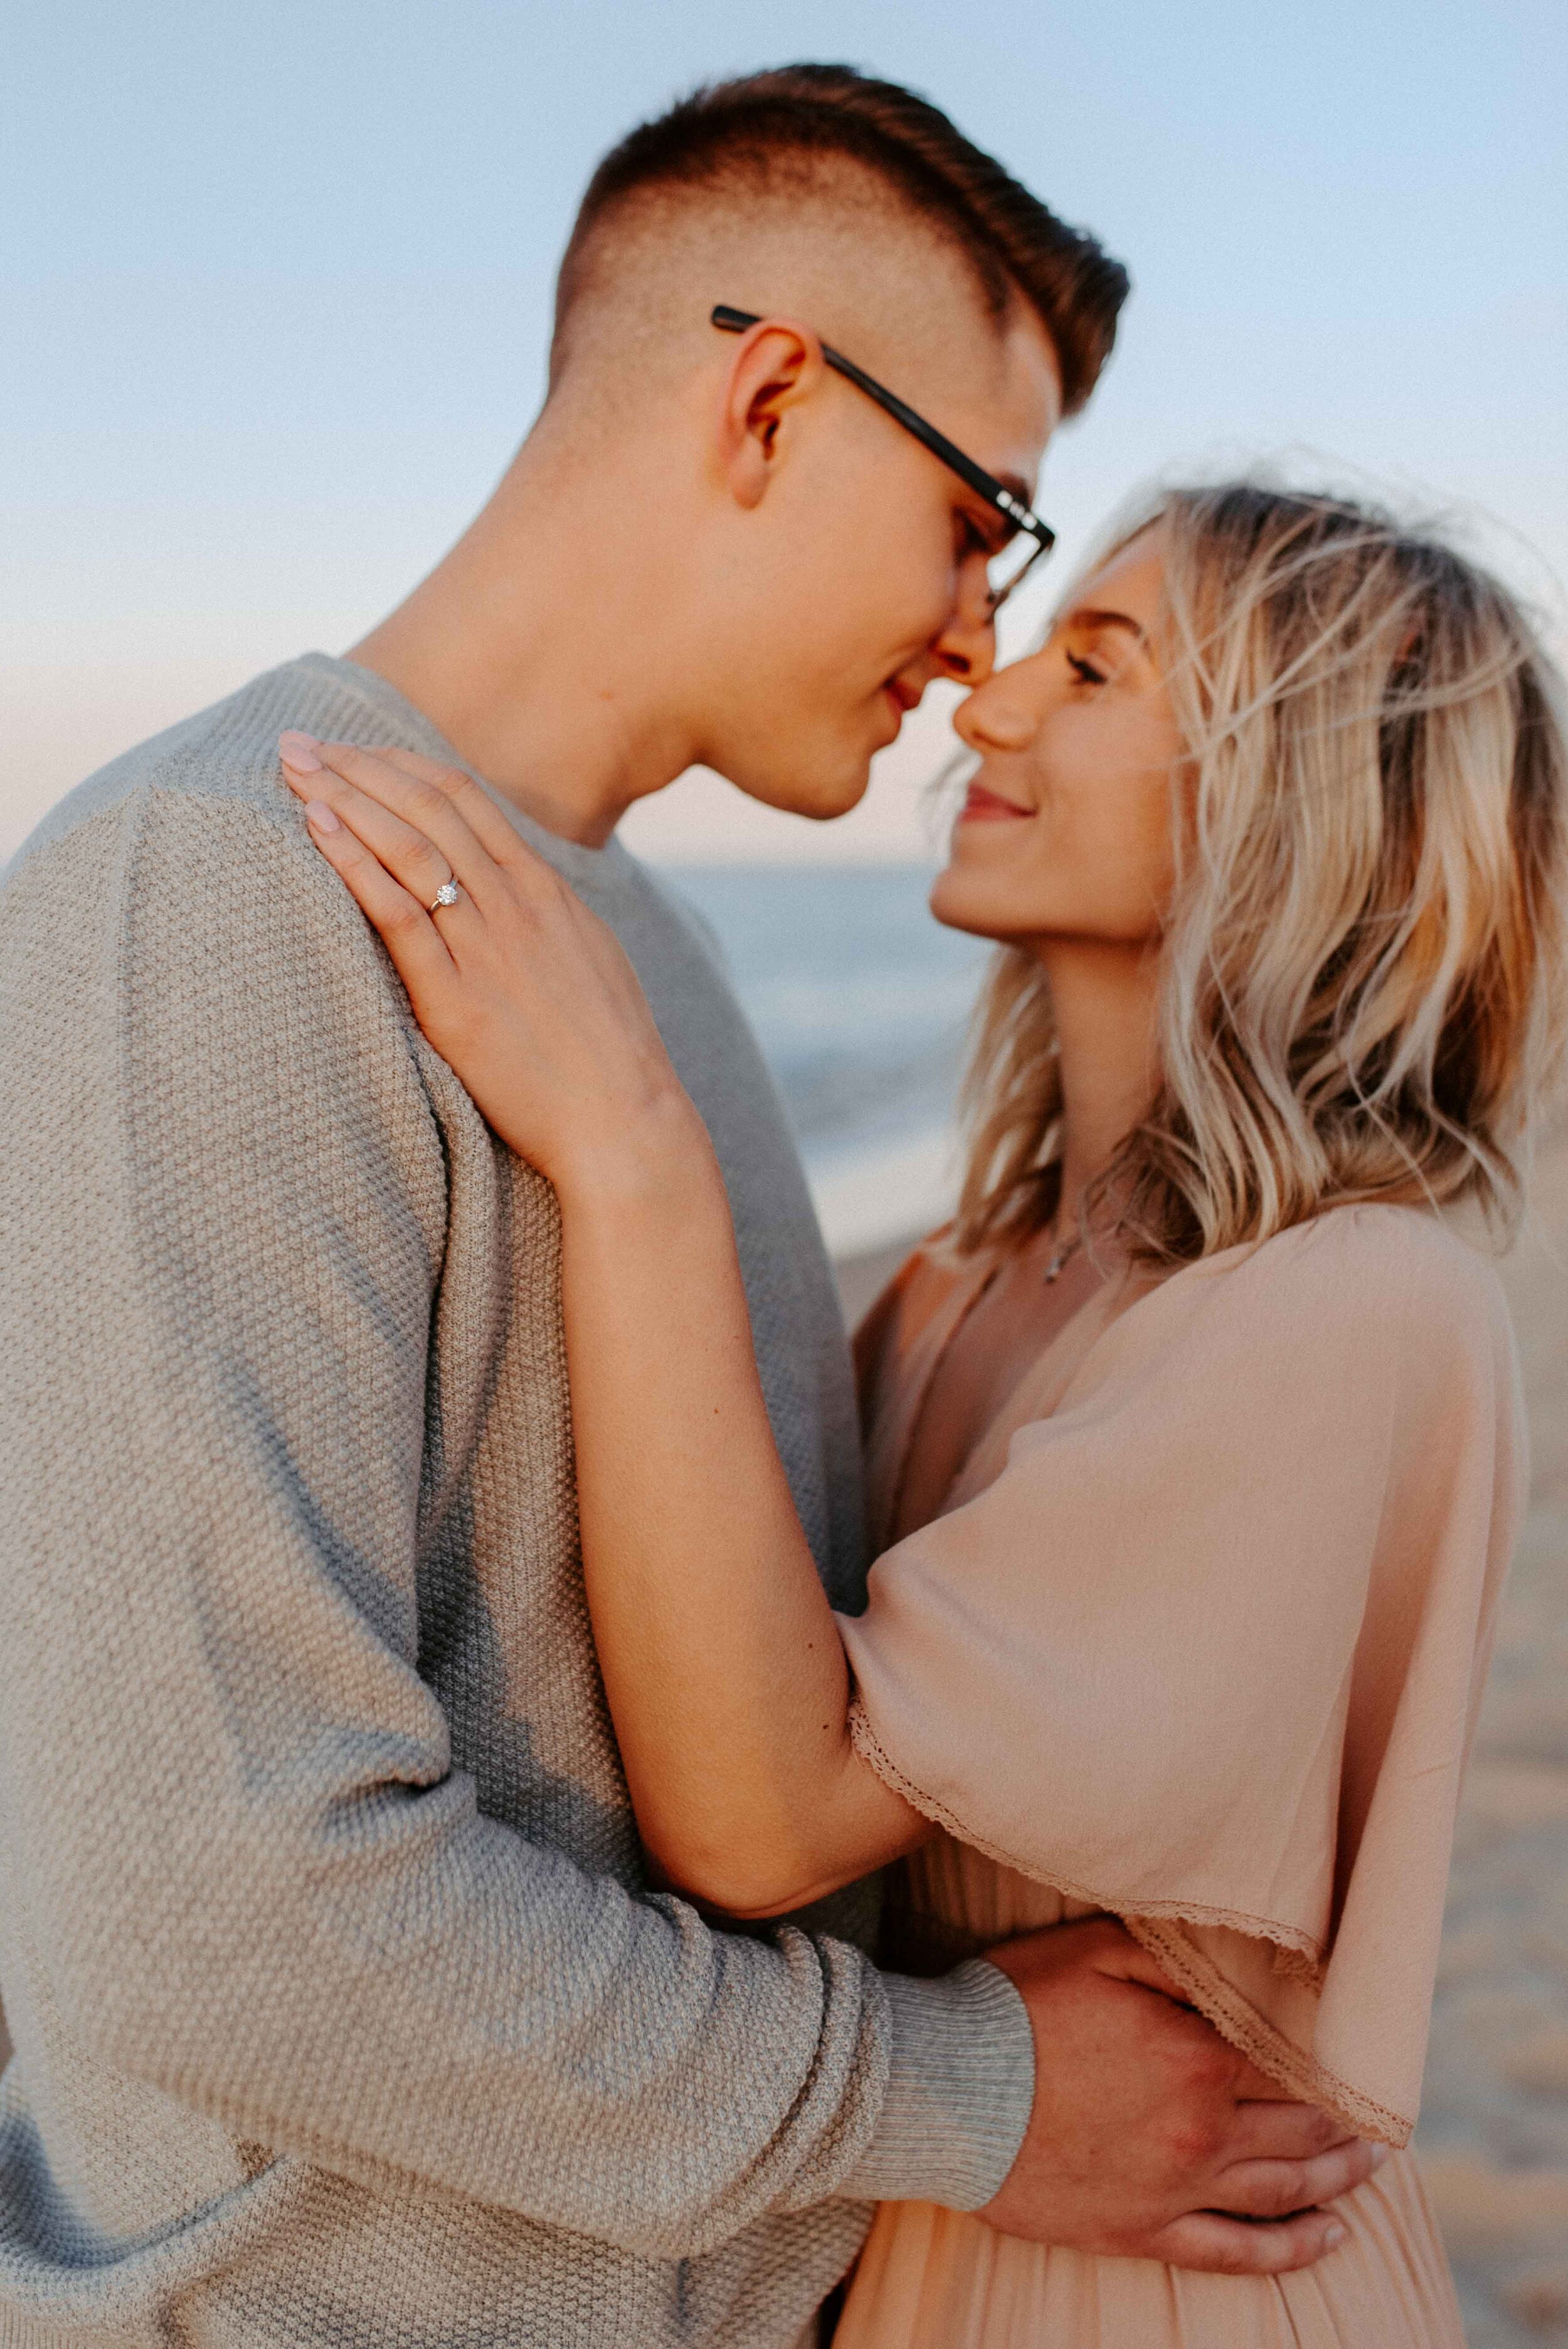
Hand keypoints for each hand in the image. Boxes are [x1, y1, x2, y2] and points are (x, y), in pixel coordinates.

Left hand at [277, 735, 703, 1191]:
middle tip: (298, 741)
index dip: (400, 765)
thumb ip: (545, 916)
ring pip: (406, 845)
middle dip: (355, 765)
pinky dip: (353, 863)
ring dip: (342, 797)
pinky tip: (317, 829)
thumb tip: (514, 892)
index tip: (353, 750)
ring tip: (290, 768)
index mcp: (545, 890)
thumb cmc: (608, 1053)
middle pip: (425, 807)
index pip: (464, 798)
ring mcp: (486, 948)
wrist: (624, 1119)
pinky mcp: (456, 1000)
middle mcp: (515, 904)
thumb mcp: (587, 958)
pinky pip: (397, 913)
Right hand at [980, 1919, 1378, 2272]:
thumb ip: (1176, 1956)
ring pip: (1284, 2191)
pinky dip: (1292, 2250)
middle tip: (1378, 2111)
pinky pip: (1236, 2252)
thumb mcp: (1096, 1952)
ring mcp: (1174, 2190)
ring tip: (1368, 2166)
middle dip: (1347, 2118)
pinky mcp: (1143, 2232)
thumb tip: (1244, 1962)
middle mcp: (1201, 2131)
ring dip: (1336, 2178)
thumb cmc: (1015, 2010)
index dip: (1336, 2055)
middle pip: (1301, 2128)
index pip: (1296, 2061)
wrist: (944, 2093)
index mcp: (1196, 2059)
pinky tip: (1329, 2238)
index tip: (1361, 2049)